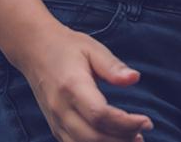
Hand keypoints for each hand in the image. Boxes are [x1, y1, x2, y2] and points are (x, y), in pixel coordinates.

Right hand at [16, 24, 152, 141]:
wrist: (35, 51)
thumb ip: (113, 66)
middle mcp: (61, 109)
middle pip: (92, 136)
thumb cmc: (67, 47)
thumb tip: (135, 78)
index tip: (146, 121)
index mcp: (73, 87)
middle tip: (143, 132)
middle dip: (121, 139)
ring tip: (134, 140)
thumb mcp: (93, 49)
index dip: (125, 123)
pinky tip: (113, 140)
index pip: (99, 114)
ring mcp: (55, 121)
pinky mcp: (54, 126)